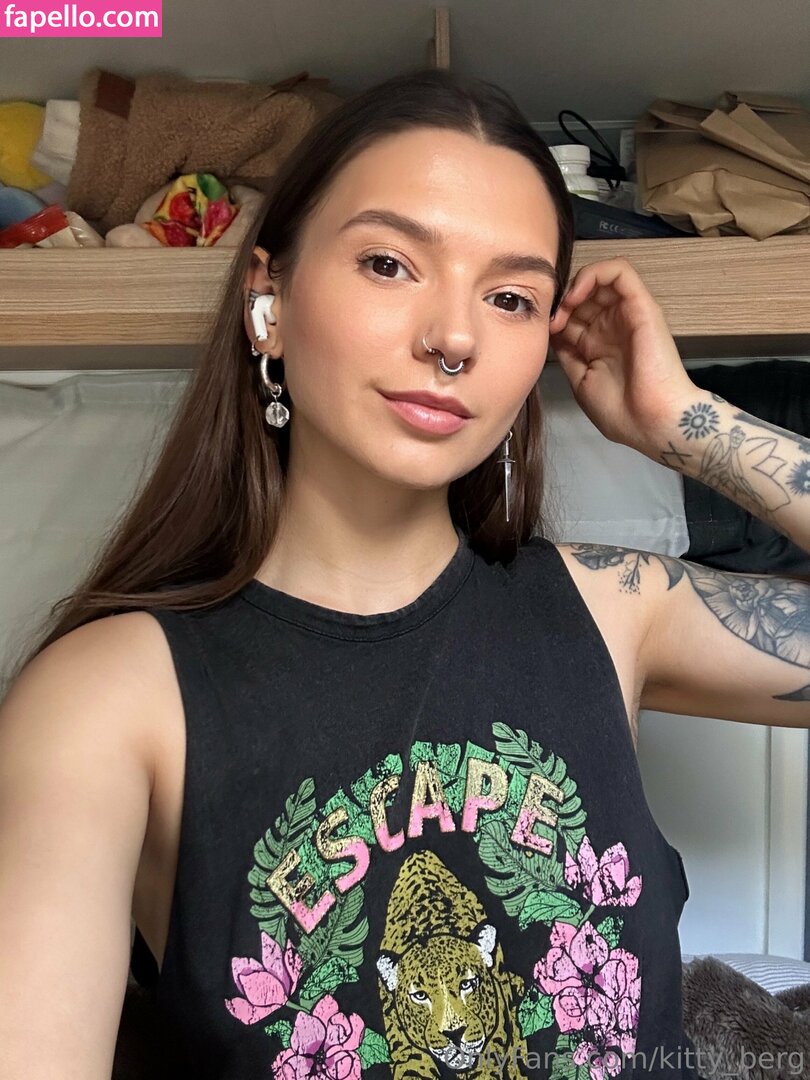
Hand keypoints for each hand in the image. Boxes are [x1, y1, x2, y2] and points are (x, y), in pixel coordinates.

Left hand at [548, 257, 694, 451]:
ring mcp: (627, 314)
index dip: (553, 315)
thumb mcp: (581, 380)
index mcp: (598, 344)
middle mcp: (612, 325)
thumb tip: (551, 331)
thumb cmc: (620, 411)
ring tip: (565, 307)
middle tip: (551, 321)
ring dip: (575, 286)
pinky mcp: (641, 305)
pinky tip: (577, 295)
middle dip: (561, 301)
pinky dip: (594, 273)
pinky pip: (620, 270)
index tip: (542, 331)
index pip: (572, 314)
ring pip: (600, 277)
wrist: (650, 421)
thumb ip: (567, 353)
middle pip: (583, 295)